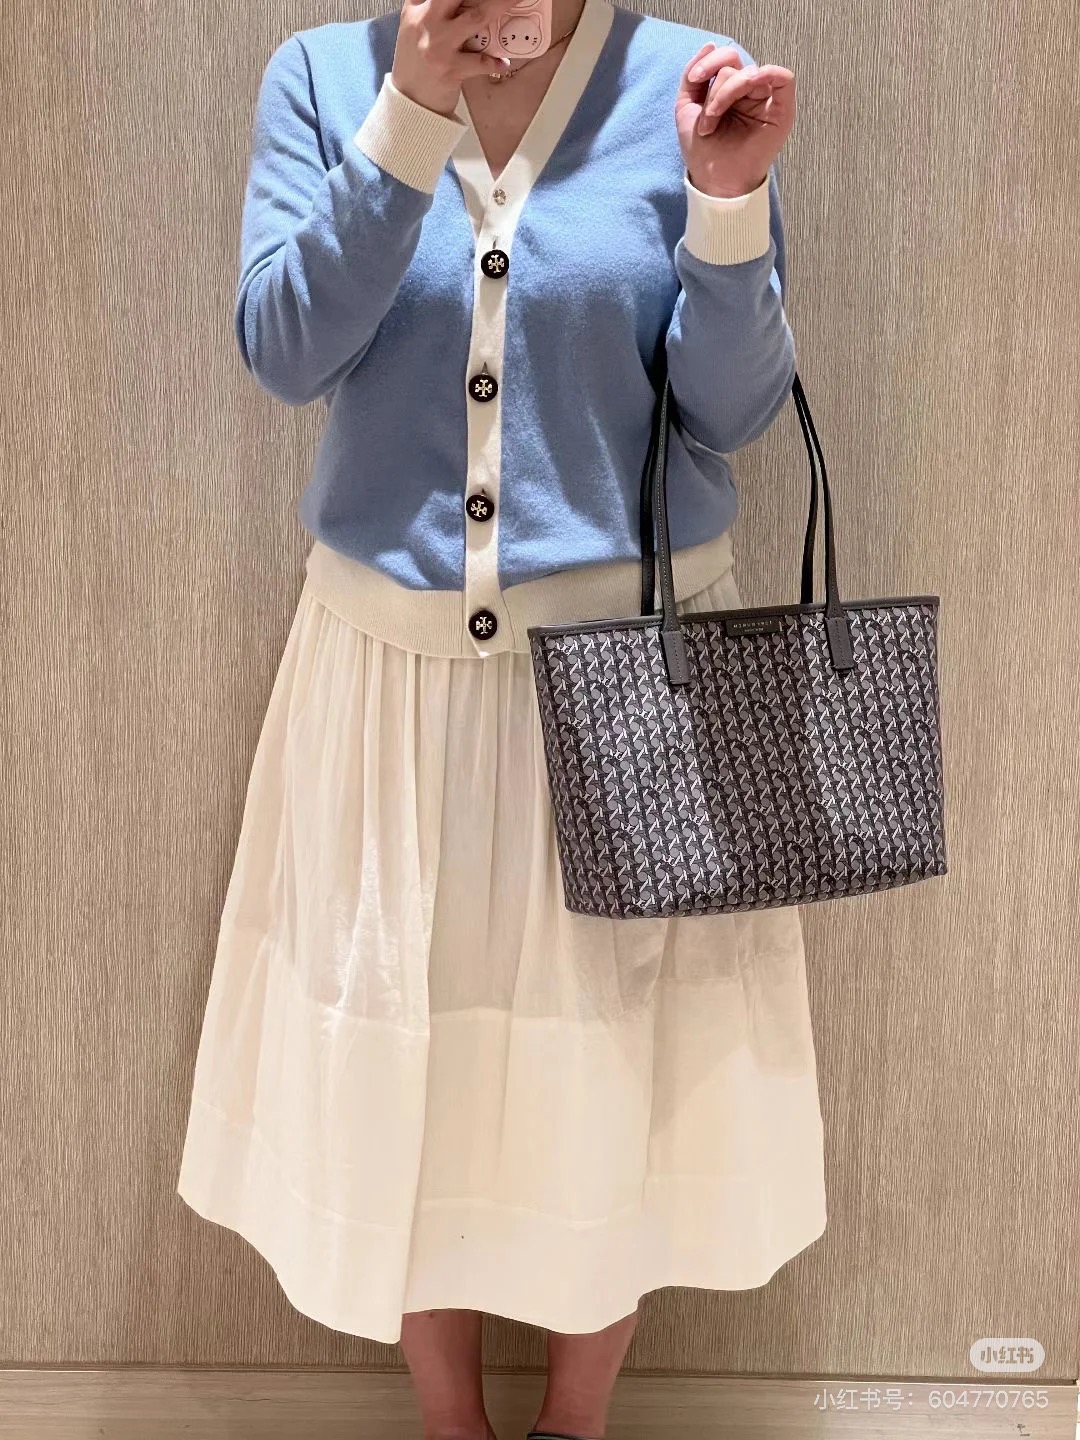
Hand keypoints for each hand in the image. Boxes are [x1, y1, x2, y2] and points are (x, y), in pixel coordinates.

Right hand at [393, 0, 514, 116]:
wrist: (408, 104)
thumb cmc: (415, 66)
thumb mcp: (414, 30)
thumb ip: (430, 9)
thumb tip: (461, 3)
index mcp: (415, 9)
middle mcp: (425, 22)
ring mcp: (437, 45)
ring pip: (475, 17)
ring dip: (500, 5)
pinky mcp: (449, 69)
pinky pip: (480, 62)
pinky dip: (494, 62)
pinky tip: (503, 62)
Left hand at [675, 44, 795, 198]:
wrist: (713, 181)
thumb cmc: (702, 151)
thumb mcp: (686, 108)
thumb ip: (693, 76)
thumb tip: (710, 45)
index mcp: (729, 91)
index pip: (726, 60)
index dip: (709, 64)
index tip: (694, 80)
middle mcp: (748, 93)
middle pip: (735, 64)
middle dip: (715, 88)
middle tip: (706, 116)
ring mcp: (765, 101)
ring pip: (749, 73)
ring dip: (724, 94)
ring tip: (712, 122)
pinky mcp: (782, 111)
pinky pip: (783, 78)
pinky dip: (765, 75)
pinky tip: (748, 87)